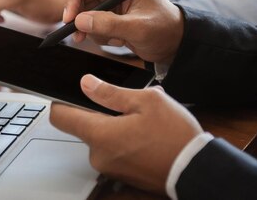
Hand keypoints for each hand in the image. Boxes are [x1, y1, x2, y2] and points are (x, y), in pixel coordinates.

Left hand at [50, 74, 202, 193]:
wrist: (195, 169)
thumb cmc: (174, 136)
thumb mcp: (146, 101)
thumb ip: (111, 93)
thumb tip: (86, 83)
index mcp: (100, 134)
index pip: (60, 117)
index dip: (60, 101)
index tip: (66, 92)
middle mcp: (98, 155)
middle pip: (84, 126)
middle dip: (102, 112)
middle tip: (128, 105)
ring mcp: (109, 167)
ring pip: (102, 137)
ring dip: (116, 126)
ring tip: (143, 121)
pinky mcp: (121, 174)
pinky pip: (114, 150)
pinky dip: (125, 140)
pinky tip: (146, 135)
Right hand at [63, 0, 183, 64]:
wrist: (173, 41)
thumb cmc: (164, 29)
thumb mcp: (138, 28)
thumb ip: (109, 24)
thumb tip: (80, 21)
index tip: (69, 19)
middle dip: (80, 17)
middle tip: (79, 36)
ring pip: (83, 10)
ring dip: (94, 29)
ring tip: (117, 39)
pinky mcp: (107, 8)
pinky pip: (89, 20)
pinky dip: (98, 33)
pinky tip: (119, 39)